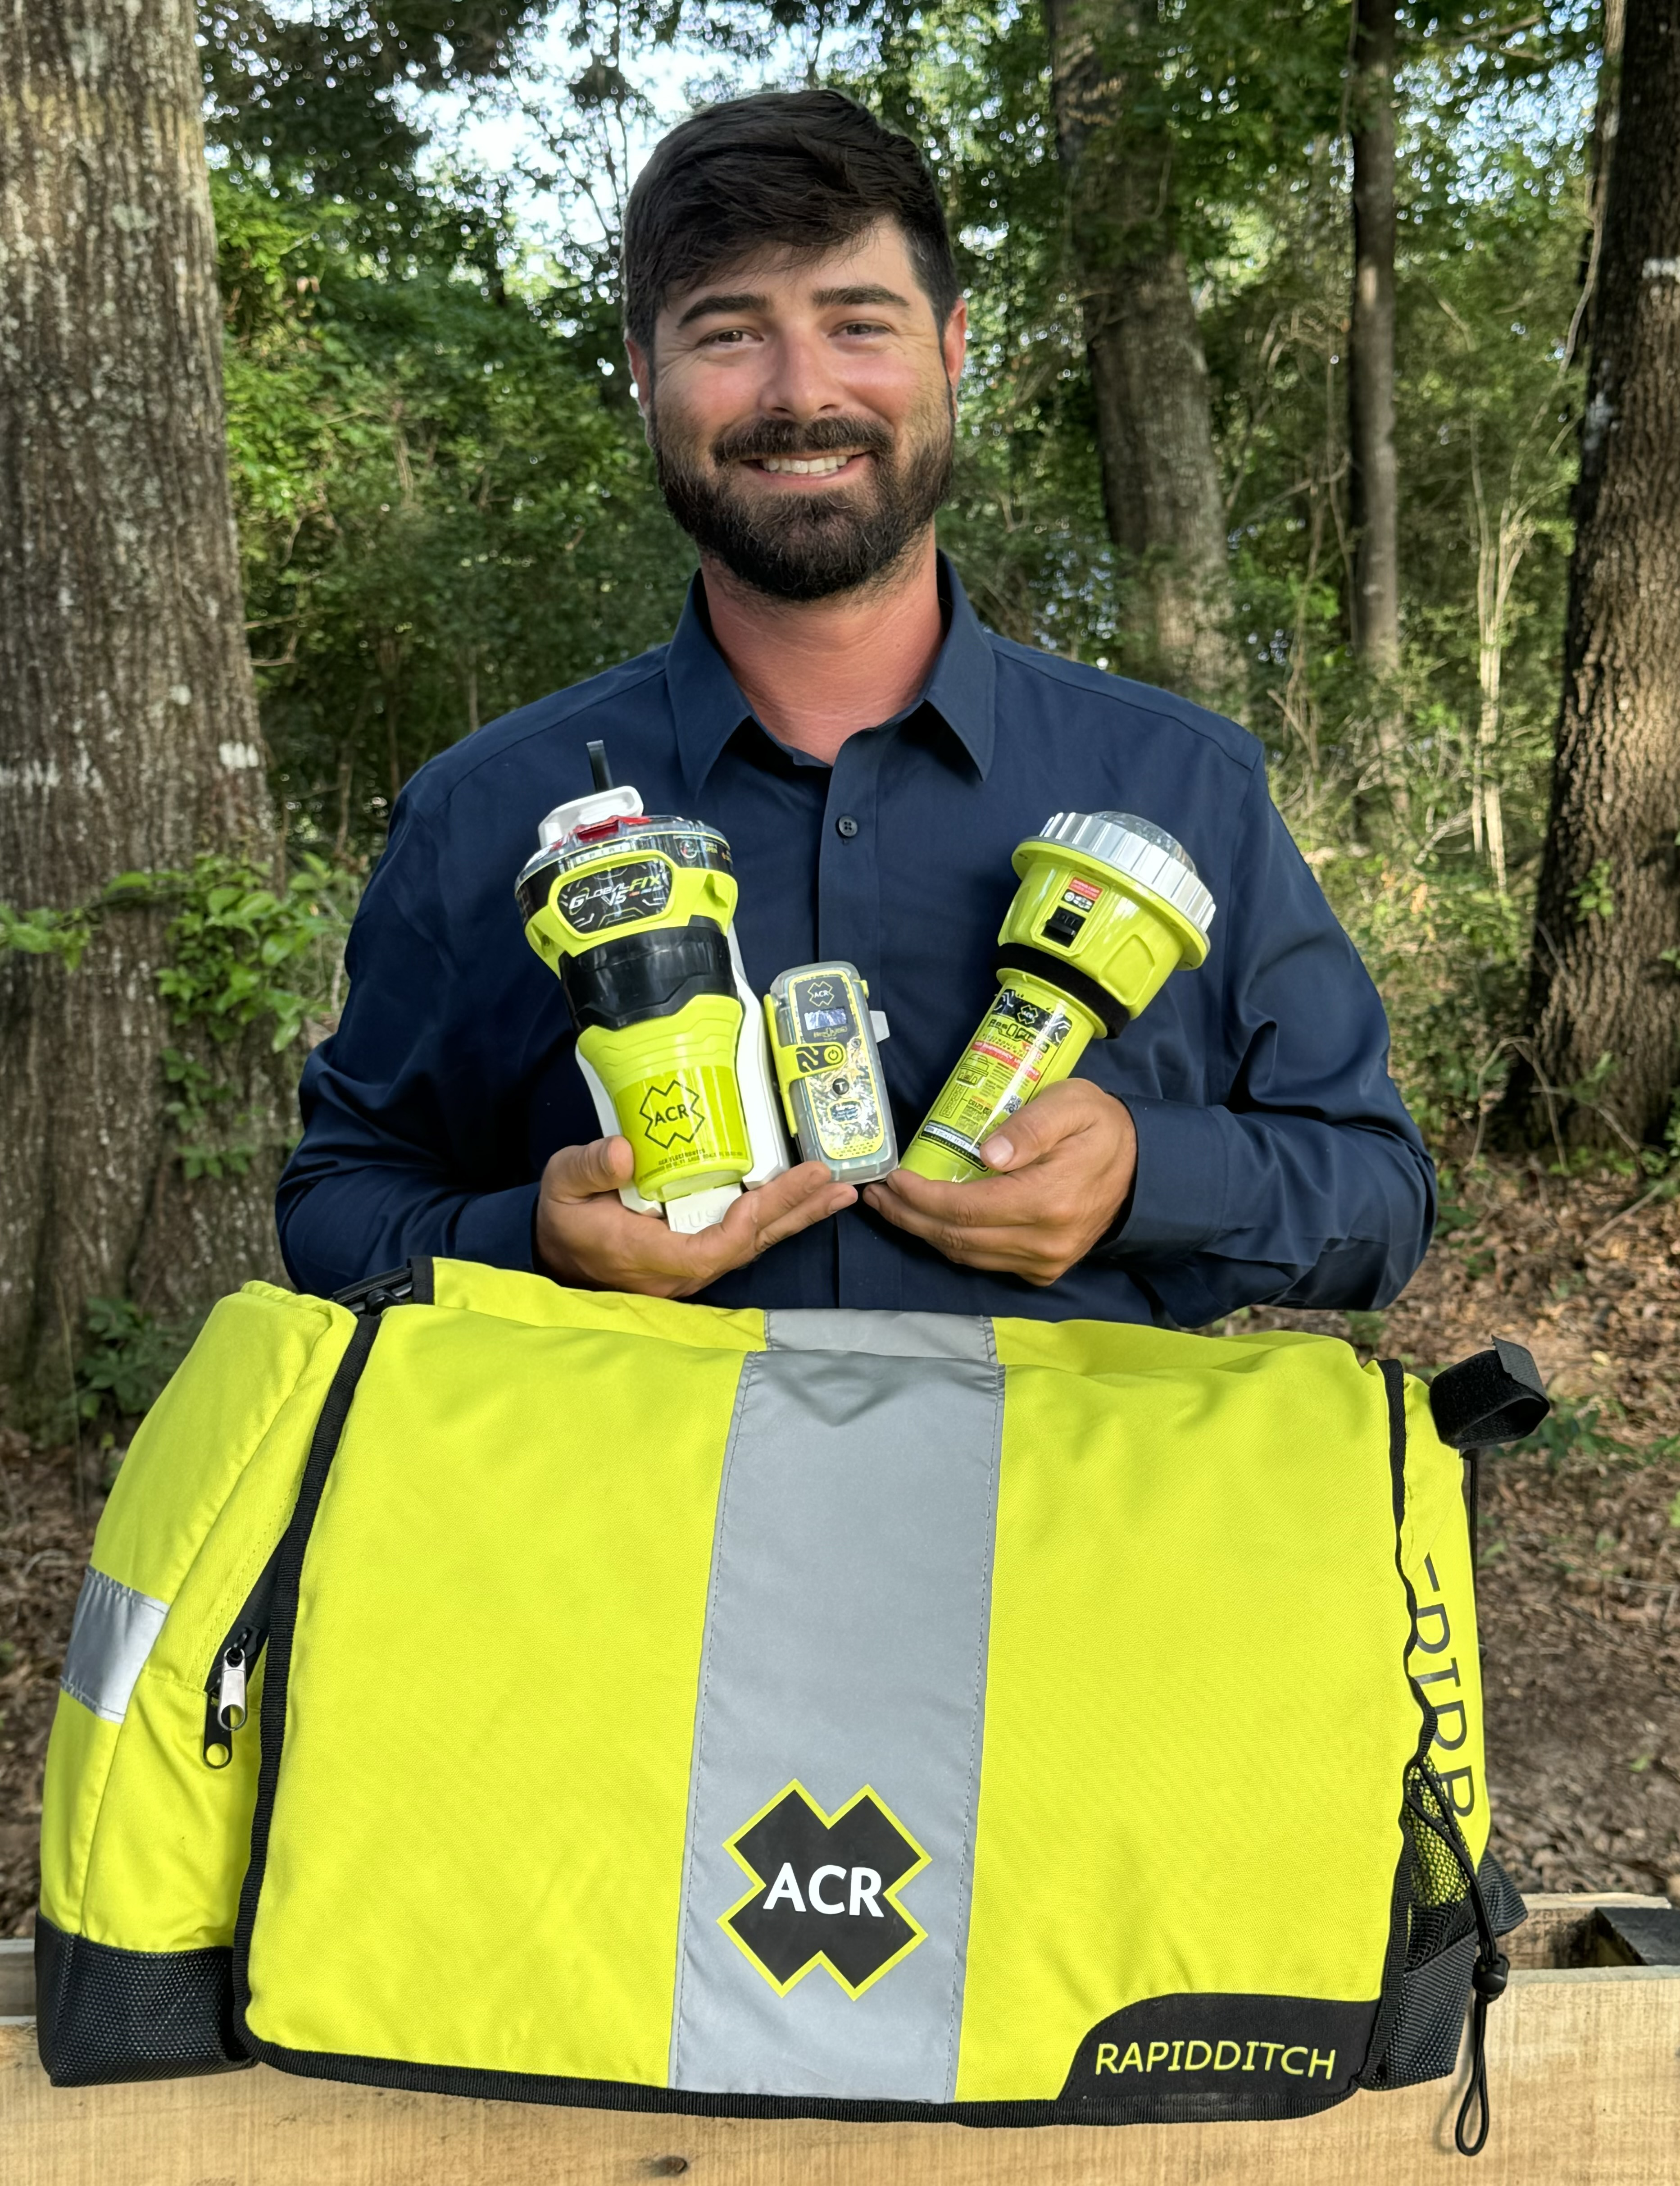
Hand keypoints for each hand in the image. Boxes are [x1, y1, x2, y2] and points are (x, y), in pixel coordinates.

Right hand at [535, 1135, 854, 1298]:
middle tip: (835, 1184)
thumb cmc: (562, 1217)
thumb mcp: (562, 1184)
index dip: (745, 1225)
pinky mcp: (696, 1256)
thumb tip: (624, 1151)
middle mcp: (679, 1270)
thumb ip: (589, 1168)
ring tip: (838, 1193)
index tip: (771, 1192)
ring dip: (796, 1217)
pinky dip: (776, 1220)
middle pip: (748, 1245)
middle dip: (793, 1213)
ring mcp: (691, 1268)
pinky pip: (744, 1240)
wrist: (554, 1252)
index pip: (711, 1249)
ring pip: (753, 1245)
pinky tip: (804, 1202)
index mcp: (649, 1255)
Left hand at [863, 1080, 1135, 1286]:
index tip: (890, 1178)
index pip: (966, 1209)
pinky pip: (985, 1262)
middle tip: (875, 1194)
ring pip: (966, 1256)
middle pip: (958, 1238)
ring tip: (891, 1206)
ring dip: (923, 1232)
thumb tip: (986, 1154)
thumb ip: (1030, 1126)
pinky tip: (930, 1221)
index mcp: (1049, 1200)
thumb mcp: (1070, 1105)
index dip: (920, 1197)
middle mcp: (1045, 1241)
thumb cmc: (1099, 1127)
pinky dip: (952, 1244)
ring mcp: (1045, 1261)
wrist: (1142, 1167)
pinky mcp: (1044, 1269)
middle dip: (908, 1216)